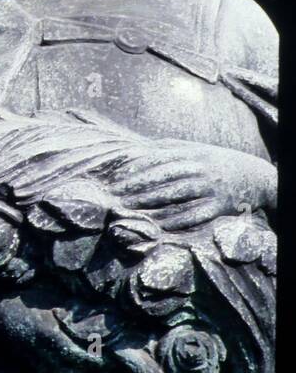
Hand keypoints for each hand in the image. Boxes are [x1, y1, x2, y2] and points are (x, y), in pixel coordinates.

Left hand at [109, 148, 272, 230]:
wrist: (256, 176)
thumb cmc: (215, 162)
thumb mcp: (194, 149)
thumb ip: (165, 148)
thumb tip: (133, 149)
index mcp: (193, 154)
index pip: (158, 160)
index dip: (135, 169)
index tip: (115, 179)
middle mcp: (202, 170)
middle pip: (164, 178)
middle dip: (138, 188)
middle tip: (116, 198)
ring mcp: (212, 189)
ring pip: (177, 196)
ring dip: (151, 204)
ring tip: (130, 210)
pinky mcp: (220, 207)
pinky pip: (196, 215)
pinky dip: (176, 220)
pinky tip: (157, 224)